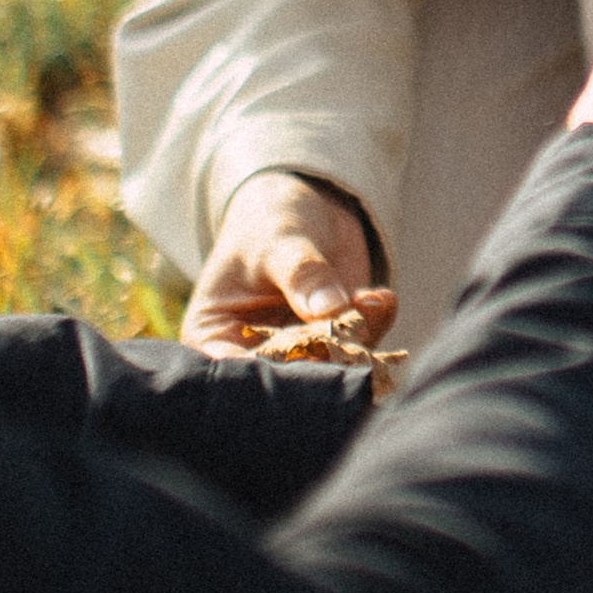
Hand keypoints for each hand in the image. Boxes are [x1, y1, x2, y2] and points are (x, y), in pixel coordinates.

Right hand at [183, 169, 394, 354]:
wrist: (304, 211)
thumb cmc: (269, 225)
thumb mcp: (279, 242)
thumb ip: (302, 274)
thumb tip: (331, 309)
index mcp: (212, 338)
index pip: (235, 371)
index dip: (270, 372)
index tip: (305, 353)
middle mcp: (253, 355)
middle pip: (285, 381)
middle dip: (322, 360)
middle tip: (351, 330)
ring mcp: (299, 353)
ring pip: (328, 368)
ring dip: (356, 340)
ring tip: (369, 301)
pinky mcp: (337, 344)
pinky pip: (361, 347)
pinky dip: (374, 325)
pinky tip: (381, 298)